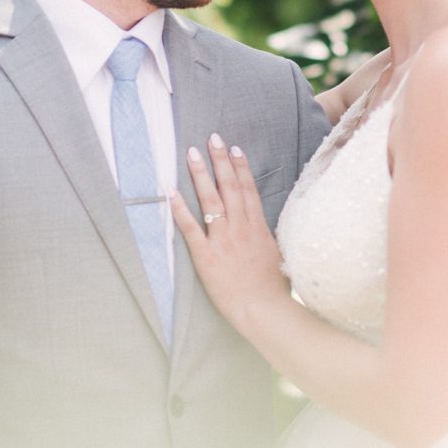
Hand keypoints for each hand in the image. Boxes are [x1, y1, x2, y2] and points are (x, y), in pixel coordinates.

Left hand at [169, 134, 289, 327]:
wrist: (263, 309)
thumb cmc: (272, 289)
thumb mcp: (276, 255)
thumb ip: (266, 238)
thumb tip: (262, 227)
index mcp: (258, 228)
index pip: (248, 190)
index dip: (241, 168)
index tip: (234, 150)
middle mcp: (241, 228)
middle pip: (230, 187)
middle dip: (220, 161)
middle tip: (212, 138)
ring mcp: (223, 240)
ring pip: (211, 200)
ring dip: (201, 175)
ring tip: (192, 154)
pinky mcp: (207, 256)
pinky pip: (191, 228)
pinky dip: (180, 209)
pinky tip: (171, 192)